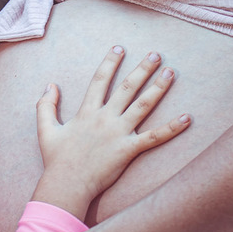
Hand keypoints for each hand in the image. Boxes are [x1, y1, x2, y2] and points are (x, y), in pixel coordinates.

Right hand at [33, 46, 189, 217]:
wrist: (67, 184)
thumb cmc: (57, 159)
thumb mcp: (45, 129)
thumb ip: (45, 105)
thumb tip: (50, 85)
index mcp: (87, 112)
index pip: (100, 80)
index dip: (110, 63)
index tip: (119, 48)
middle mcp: (105, 118)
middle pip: (126, 88)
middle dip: (142, 69)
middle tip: (155, 54)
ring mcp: (118, 133)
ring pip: (142, 105)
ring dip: (158, 88)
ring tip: (170, 72)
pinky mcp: (128, 150)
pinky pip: (154, 137)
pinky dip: (172, 128)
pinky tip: (186, 118)